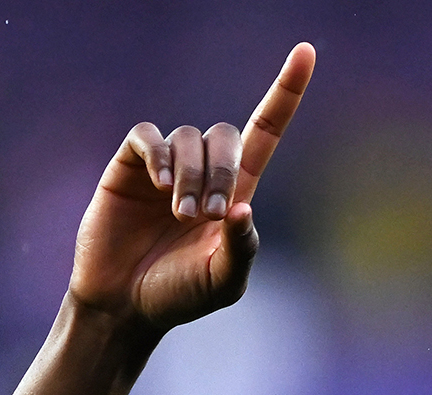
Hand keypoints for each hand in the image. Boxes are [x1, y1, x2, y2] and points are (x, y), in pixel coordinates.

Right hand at [66, 43, 315, 329]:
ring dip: (190, 175)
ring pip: (188, 138)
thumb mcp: (223, 281)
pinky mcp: (129, 166)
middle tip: (207, 215)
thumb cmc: (179, 295)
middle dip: (222, 172)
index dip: (285, 92)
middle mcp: (204, 171)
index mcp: (236, 192)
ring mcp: (166, 166)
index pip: (266, 130)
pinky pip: (148, 136)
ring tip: (179, 215)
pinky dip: (157, 154)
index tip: (306, 52)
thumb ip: (241, 248)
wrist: (124, 305)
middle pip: (226, 135)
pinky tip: (158, 184)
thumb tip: (243, 209)